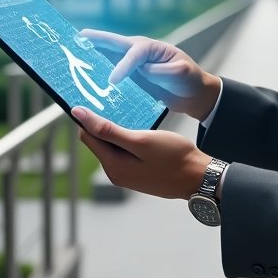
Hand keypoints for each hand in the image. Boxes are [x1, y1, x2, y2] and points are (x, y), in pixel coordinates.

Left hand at [71, 107, 210, 198]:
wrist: (198, 177)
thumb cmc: (174, 157)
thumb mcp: (140, 140)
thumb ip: (107, 129)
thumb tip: (79, 115)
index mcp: (112, 165)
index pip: (87, 136)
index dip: (89, 117)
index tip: (100, 99)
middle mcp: (115, 173)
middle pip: (98, 142)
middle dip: (104, 123)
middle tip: (119, 103)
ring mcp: (126, 175)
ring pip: (112, 146)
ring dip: (118, 131)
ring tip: (133, 116)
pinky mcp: (137, 174)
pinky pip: (124, 153)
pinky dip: (129, 140)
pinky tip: (142, 131)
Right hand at [79, 29, 221, 120]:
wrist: (191, 94)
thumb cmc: (189, 79)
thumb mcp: (182, 73)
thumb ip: (164, 71)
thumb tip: (144, 70)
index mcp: (149, 47)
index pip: (133, 52)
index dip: (122, 65)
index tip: (113, 80)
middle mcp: (135, 53)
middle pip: (110, 45)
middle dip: (91, 42)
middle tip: (71, 40)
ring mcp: (129, 65)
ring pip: (105, 59)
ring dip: (88, 59)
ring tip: (68, 59)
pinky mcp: (126, 79)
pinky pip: (107, 76)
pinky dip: (95, 77)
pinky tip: (81, 83)